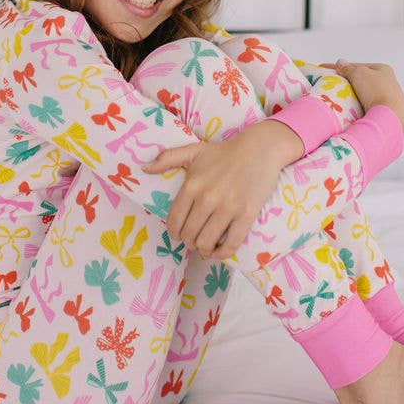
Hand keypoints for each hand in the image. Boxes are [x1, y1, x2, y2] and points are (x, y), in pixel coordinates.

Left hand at [141, 120, 303, 261]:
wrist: (259, 149)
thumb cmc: (224, 152)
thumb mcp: (193, 150)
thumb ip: (167, 159)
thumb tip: (144, 168)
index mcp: (192, 185)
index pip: (174, 220)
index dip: (173, 233)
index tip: (178, 236)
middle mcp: (207, 198)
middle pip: (189, 235)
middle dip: (189, 242)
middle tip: (194, 241)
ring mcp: (227, 208)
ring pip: (207, 242)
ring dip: (203, 250)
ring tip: (205, 248)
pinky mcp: (246, 215)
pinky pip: (231, 243)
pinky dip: (222, 254)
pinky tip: (219, 252)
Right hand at [320, 59, 403, 136]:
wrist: (389, 116)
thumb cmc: (375, 91)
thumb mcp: (358, 73)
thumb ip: (348, 68)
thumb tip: (341, 62)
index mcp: (384, 69)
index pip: (358, 66)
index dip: (342, 68)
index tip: (327, 70)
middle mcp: (389, 82)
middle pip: (363, 80)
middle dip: (348, 82)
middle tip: (333, 85)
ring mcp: (390, 99)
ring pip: (366, 95)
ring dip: (353, 96)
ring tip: (340, 99)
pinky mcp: (387, 113)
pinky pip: (369, 107)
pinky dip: (359, 106)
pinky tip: (352, 110)